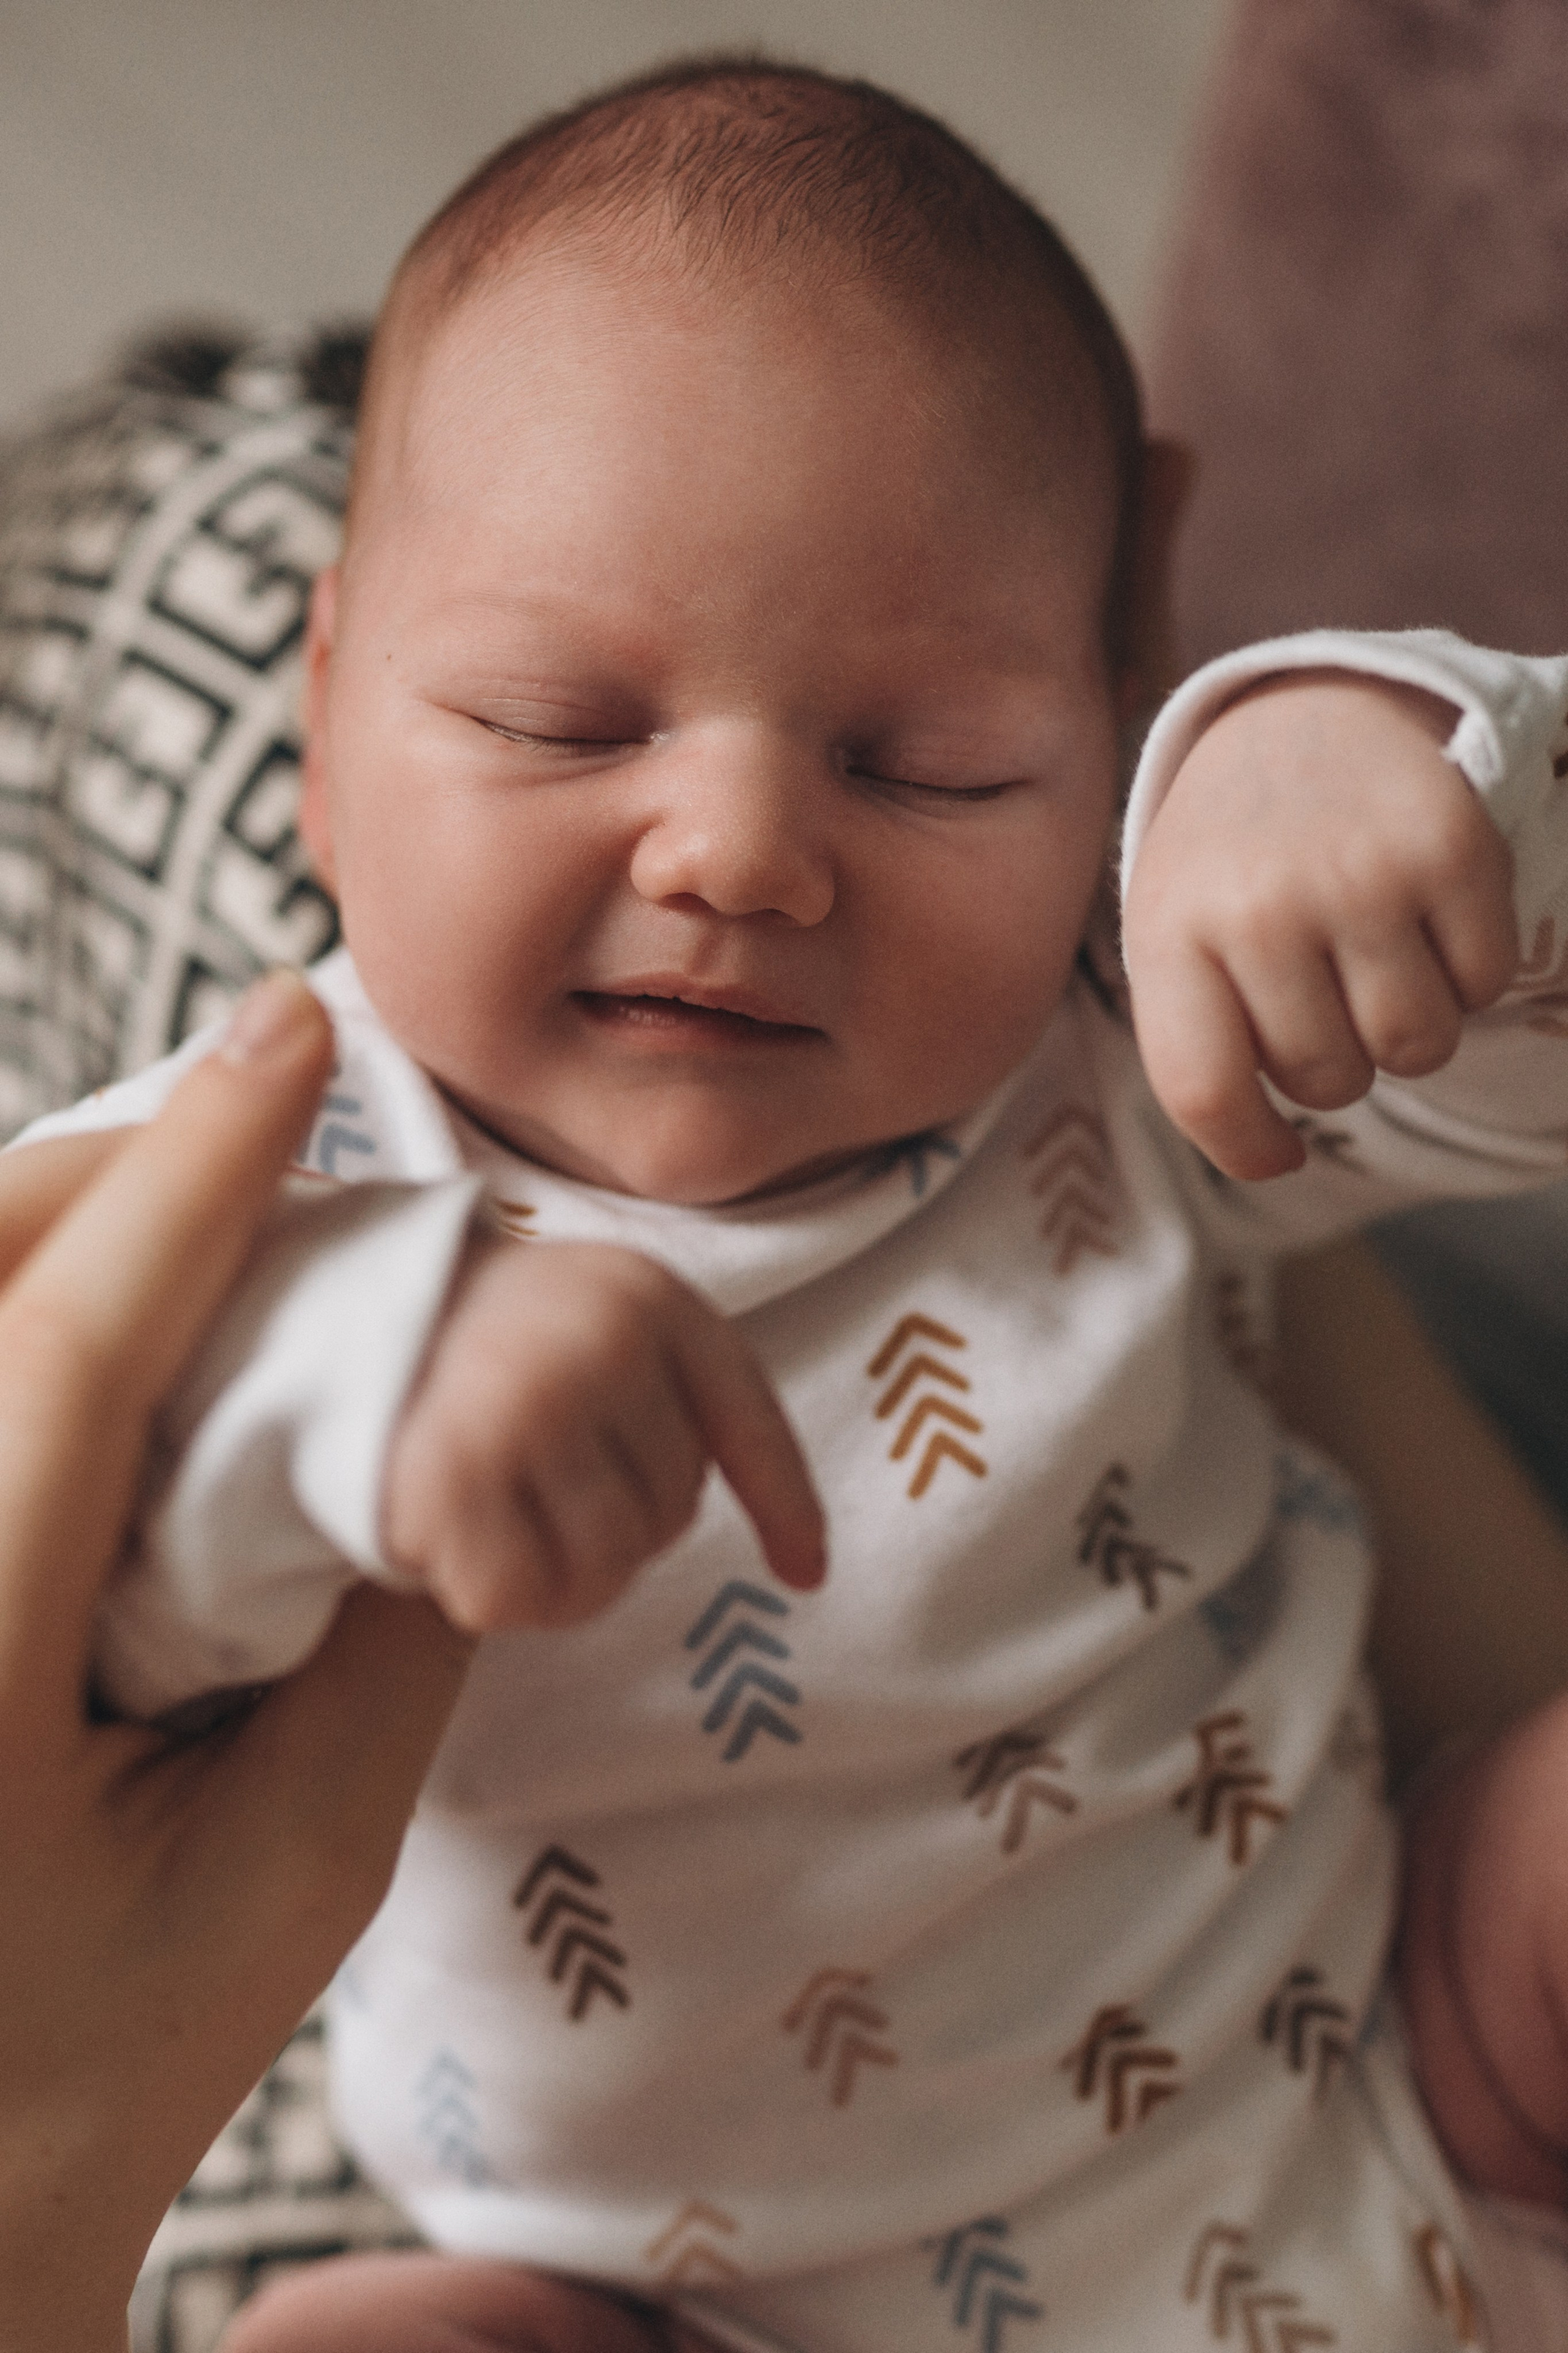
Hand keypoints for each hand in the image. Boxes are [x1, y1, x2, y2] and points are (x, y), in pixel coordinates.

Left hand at [0, 972, 474, 2352]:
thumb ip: (385, 1634)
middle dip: (118, 1164)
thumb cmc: (95, 2065)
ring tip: (197, 1212)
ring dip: (65, 1229)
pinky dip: (31, 1311)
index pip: (76, 1343)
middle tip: (264, 1110)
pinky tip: (109, 1330)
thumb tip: (440, 1437)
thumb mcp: (295, 1866)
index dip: (200, 1167)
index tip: (294, 1024)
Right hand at [382, 1236, 826, 1631]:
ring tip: (495, 1509)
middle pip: (672, 1516)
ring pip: (604, 1571)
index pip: (749, 1419)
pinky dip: (486, 1593)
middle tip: (532, 1481)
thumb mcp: (598, 1326)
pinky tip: (449, 1536)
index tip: (806, 1573)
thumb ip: (677, 1404)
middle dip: (613, 1527)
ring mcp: (527, 1407)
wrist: (329, 1315)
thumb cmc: (481, 1343)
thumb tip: (802, 1562)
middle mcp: (600, 1344)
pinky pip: (518, 1599)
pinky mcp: (451, 1475)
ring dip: (553, 1572)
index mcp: (650, 1298)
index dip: (786, 1504)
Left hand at [1123, 672, 1518, 1177]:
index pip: (1206, 1093)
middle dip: (1332, 1066)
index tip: (1277, 1152)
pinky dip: (1466, 977)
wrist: (1305, 715)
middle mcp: (1260, 903)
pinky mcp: (1452, 846)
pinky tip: (1424, 924)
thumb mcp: (1174, 935)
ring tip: (1371, 963)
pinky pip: (1483, 985)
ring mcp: (1359, 873)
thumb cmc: (1232, 863)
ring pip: (1413, 1047)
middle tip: (1322, 996)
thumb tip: (1266, 1157)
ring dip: (1404, 1032)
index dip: (1248, 1149)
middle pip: (1324, 1079)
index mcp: (1170, 929)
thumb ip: (1194, 1043)